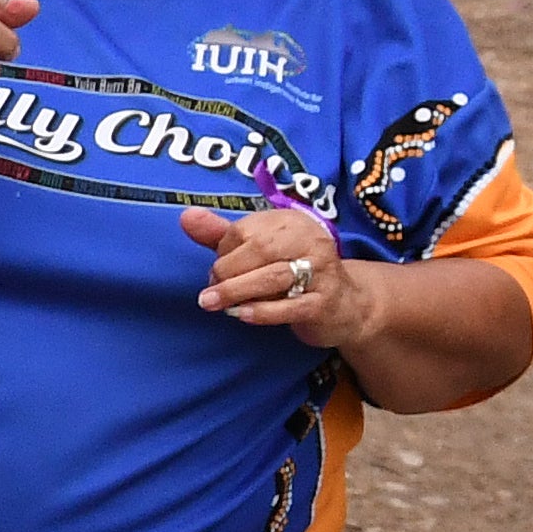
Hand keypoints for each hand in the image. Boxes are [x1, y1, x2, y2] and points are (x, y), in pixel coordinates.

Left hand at [182, 199, 374, 346]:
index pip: (247, 230)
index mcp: (292, 222)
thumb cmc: (294, 272)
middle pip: (259, 250)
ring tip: (211, 303)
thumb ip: (222, 234)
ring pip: (273, 277)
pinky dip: (261, 311)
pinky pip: (289, 307)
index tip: (218, 268)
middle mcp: (310, 241)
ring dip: (236, 291)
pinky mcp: (324, 303)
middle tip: (210, 291)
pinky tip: (241, 314)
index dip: (224, 250)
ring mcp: (321, 272)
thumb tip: (186, 216)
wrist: (346, 305)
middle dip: (227, 271)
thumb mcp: (259, 250)